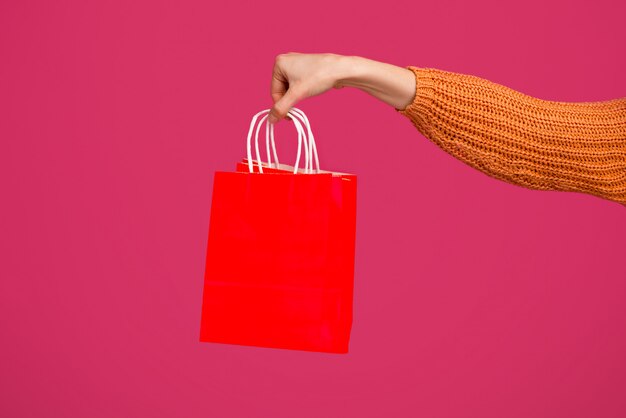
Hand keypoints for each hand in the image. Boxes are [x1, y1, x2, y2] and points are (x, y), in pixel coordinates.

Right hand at [268, 52, 416, 123]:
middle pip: (281, 89)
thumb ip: (282, 108)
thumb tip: (271, 120)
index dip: (282, 105)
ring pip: (290, 88)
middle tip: (300, 106)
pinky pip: (298, 83)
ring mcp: (296, 63)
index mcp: (279, 63)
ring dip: (297, 96)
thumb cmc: (318, 77)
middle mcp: (286, 60)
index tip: (290, 116)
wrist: (340, 69)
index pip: (274, 91)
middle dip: (290, 99)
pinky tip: (312, 89)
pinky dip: (303, 90)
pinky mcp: (306, 67)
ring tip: (308, 93)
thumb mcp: (297, 95)